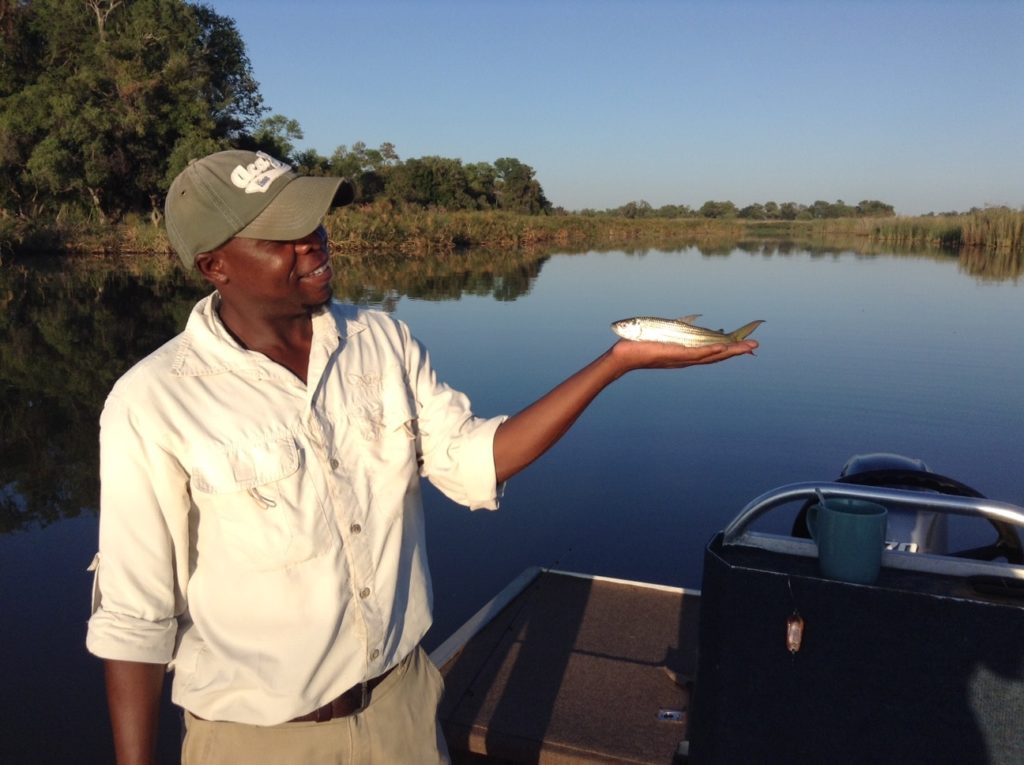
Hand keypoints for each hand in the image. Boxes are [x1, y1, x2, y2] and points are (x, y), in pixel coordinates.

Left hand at [607, 338, 757, 374]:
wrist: (623, 355)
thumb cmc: (639, 345)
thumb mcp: (662, 334)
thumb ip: (675, 330)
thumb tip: (685, 321)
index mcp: (685, 354)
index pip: (711, 352)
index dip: (729, 348)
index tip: (744, 344)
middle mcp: (687, 359)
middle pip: (718, 355)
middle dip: (737, 351)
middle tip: (756, 345)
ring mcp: (683, 358)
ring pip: (712, 356)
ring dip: (731, 351)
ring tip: (748, 347)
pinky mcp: (676, 355)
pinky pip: (697, 354)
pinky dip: (711, 351)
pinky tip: (724, 347)